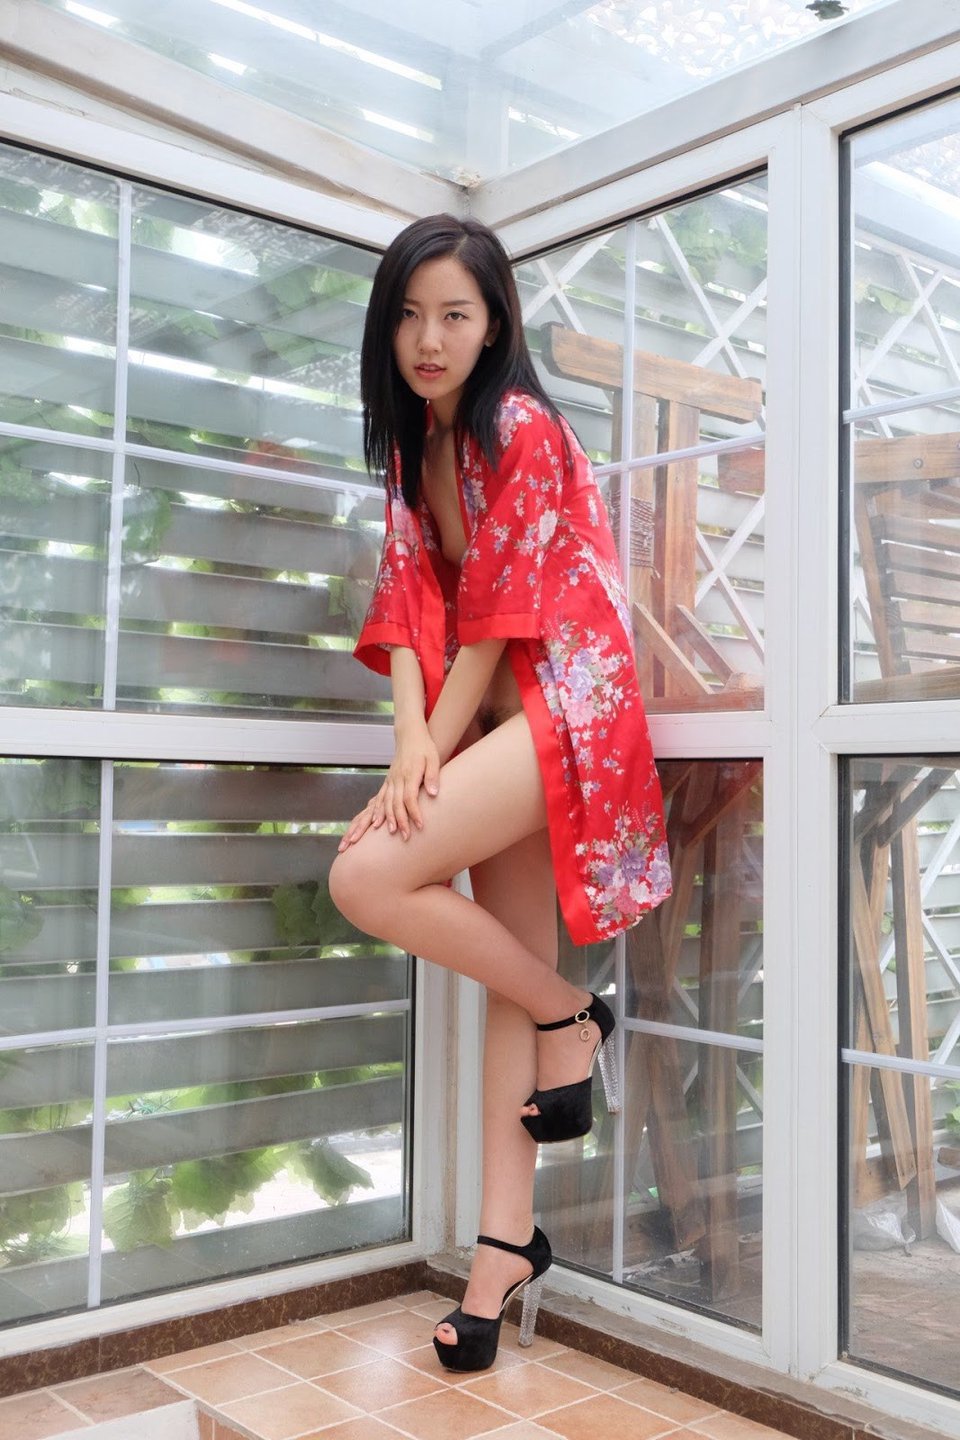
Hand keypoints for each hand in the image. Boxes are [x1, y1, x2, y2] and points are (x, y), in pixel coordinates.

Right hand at [337, 730, 439, 849]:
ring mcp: (391, 780)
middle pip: (397, 803)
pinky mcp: (388, 781)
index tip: (420, 826)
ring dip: (388, 818)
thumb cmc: (424, 748)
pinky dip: (378, 811)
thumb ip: (432, 776)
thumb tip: (433, 794)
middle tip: (406, 837)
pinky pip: (380, 798)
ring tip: (391, 833)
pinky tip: (376, 822)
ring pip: (386, 802)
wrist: (410, 735)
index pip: (410, 798)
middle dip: (401, 821)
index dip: (414, 813)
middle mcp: (397, 778)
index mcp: (409, 774)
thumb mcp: (433, 759)